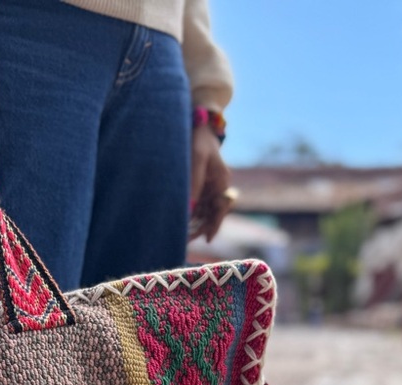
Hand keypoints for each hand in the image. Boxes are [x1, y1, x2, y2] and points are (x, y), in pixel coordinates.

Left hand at [188, 126, 233, 242]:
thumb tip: (189, 208)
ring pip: (204, 212)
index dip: (215, 225)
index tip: (208, 239)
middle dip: (201, 228)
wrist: (196, 127)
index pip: (221, 209)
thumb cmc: (198, 141)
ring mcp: (209, 188)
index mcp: (222, 181)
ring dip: (194, 224)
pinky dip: (189, 214)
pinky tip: (180, 223)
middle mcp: (218, 187)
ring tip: (181, 236)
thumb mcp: (196, 160)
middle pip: (212, 214)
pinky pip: (196, 205)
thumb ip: (194, 184)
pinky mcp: (199, 187)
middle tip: (186, 240)